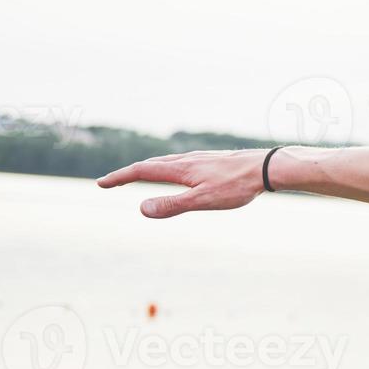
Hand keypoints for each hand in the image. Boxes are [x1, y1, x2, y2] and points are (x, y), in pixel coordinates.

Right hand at [96, 149, 268, 218]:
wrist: (267, 167)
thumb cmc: (237, 186)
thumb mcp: (203, 200)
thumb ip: (172, 205)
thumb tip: (140, 208)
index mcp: (180, 168)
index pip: (141, 171)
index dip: (120, 178)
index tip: (101, 183)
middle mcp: (186, 160)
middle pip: (150, 165)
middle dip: (129, 173)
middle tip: (111, 181)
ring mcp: (200, 159)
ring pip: (167, 162)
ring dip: (148, 169)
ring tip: (138, 175)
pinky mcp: (212, 161)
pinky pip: (181, 163)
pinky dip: (167, 168)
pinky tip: (178, 173)